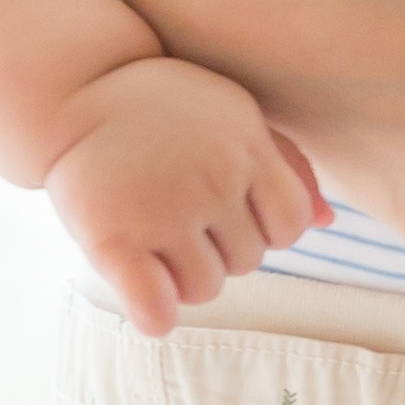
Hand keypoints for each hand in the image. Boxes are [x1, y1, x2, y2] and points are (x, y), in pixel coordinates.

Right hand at [42, 56, 328, 338]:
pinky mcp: (113, 238)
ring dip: (183, 278)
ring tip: (155, 240)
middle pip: (248, 261)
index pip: (290, 226)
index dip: (263, 227)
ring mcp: (163, 211)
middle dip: (220, 249)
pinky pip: (155, 306)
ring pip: (205, 289)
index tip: (228, 213)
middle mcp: (213, 181)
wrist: (76, 89)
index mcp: (248, 148)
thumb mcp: (234, 115)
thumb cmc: (164, 107)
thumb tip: (328, 221)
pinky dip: (154, 315)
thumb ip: (284, 164)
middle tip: (179, 218)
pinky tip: (146, 301)